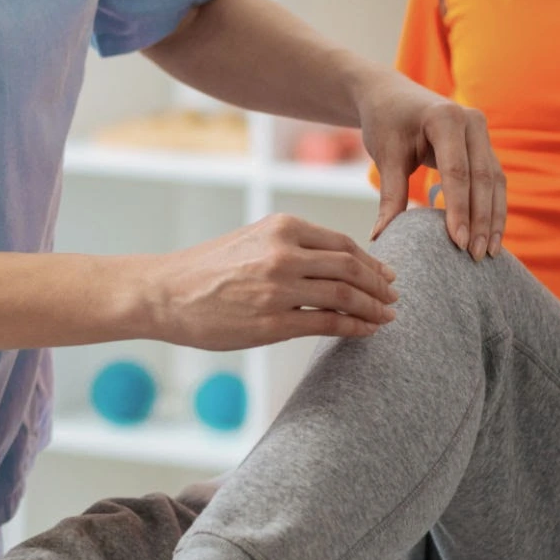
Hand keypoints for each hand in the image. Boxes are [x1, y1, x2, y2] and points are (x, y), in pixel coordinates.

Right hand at [145, 213, 398, 350]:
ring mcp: (279, 289)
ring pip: (344, 295)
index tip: (386, 275)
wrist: (166, 293)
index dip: (372, 262)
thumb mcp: (253, 241)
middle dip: (380, 285)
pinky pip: (326, 324)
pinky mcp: (272, 323)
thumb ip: (293, 246)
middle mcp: (284, 254)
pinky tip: (365, 331)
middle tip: (394, 297)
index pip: (343, 244)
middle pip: (351, 268)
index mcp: (283, 228)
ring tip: (386, 316)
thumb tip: (338, 264)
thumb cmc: (208, 269)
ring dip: (373, 308)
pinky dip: (354, 327)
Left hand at [359, 73, 505, 259]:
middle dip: (482, 220)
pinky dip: (493, 207)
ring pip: (495, 181)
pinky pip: (494, 180)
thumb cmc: (385, 122)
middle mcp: (472, 121)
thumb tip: (381, 237)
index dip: (460, 209)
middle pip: (483, 178)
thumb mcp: (386, 155)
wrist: (391, 95)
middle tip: (476, 256)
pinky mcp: (484, 145)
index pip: (457, 172)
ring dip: (494, 218)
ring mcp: (482, 132)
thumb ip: (390, 195)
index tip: (458, 243)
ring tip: (488, 253)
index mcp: (445, 118)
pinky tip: (489, 235)